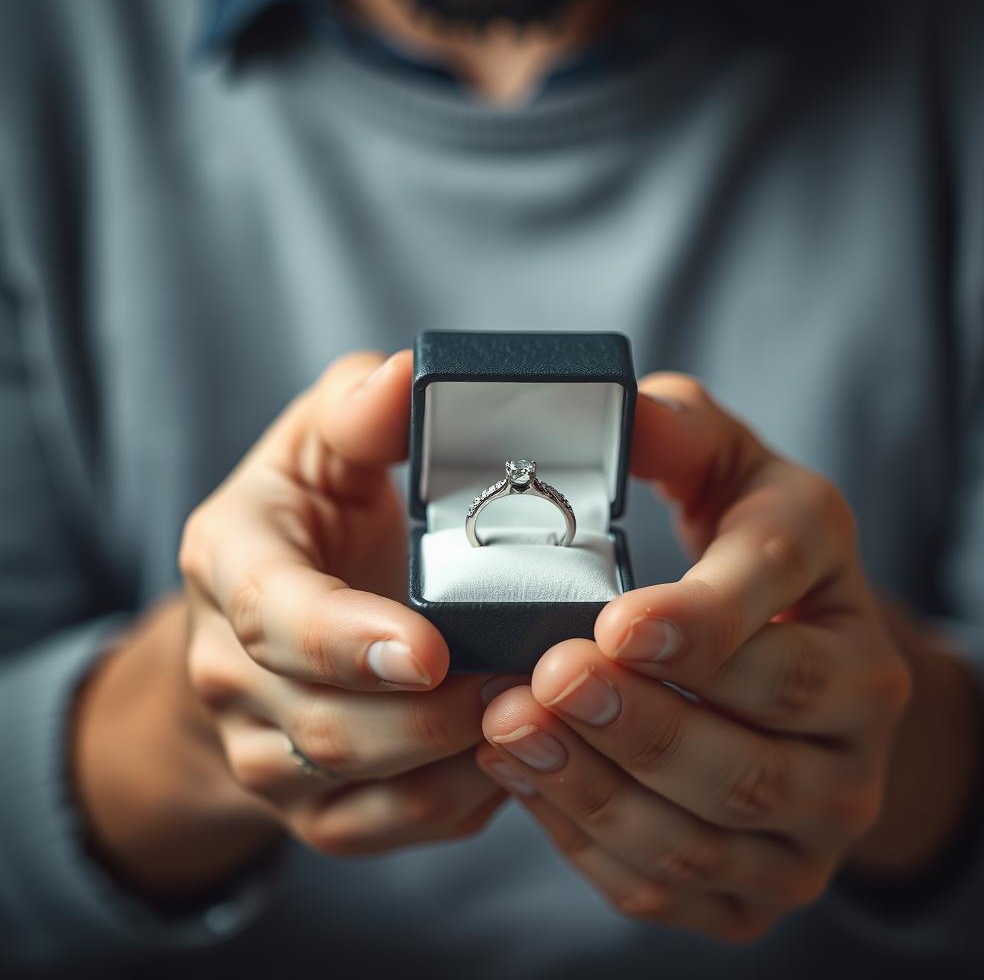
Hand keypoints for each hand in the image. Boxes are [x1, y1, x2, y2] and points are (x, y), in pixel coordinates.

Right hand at [179, 351, 505, 859]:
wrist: (266, 613)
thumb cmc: (311, 513)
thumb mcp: (323, 441)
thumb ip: (360, 410)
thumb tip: (410, 375)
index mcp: (229, 563)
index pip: (270, 614)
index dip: (345, 638)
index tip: (430, 648)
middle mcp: (229, 668)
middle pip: (321, 721)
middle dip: (429, 716)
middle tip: (530, 682)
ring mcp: (263, 747)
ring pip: (356, 788)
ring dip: (453, 762)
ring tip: (535, 715)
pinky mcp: (311, 804)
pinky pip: (384, 829)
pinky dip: (456, 802)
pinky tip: (512, 755)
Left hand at [477, 375, 915, 941]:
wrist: (798, 652)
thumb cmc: (741, 543)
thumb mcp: (721, 463)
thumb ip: (674, 429)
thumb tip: (620, 407)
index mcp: (836, 578)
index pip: (779, 601)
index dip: (697, 620)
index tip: (609, 625)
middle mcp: (859, 699)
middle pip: (753, 737)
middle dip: (638, 717)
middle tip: (542, 680)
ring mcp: (828, 799)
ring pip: (716, 822)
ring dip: (602, 786)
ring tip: (510, 733)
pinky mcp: (778, 869)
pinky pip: (687, 882)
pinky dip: (600, 843)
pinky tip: (532, 786)